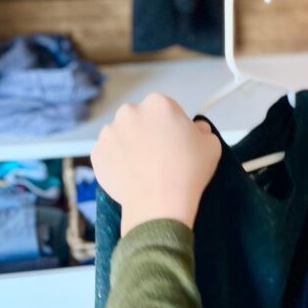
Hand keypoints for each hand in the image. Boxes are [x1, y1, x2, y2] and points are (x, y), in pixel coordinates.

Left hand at [91, 94, 221, 235]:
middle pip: (141, 119)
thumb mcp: (211, 146)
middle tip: (160, 157)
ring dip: (131, 146)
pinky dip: (117, 163)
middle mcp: (129, 112)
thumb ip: (203, 130)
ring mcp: (109, 133)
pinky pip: (109, 155)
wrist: (158, 204)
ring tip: (144, 170)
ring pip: (122, 136)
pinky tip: (132, 177)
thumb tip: (197, 128)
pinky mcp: (96, 154)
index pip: (166, 110)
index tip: (176, 145)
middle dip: (148, 133)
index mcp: (157, 103)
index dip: (173, 127)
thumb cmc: (188, 172)